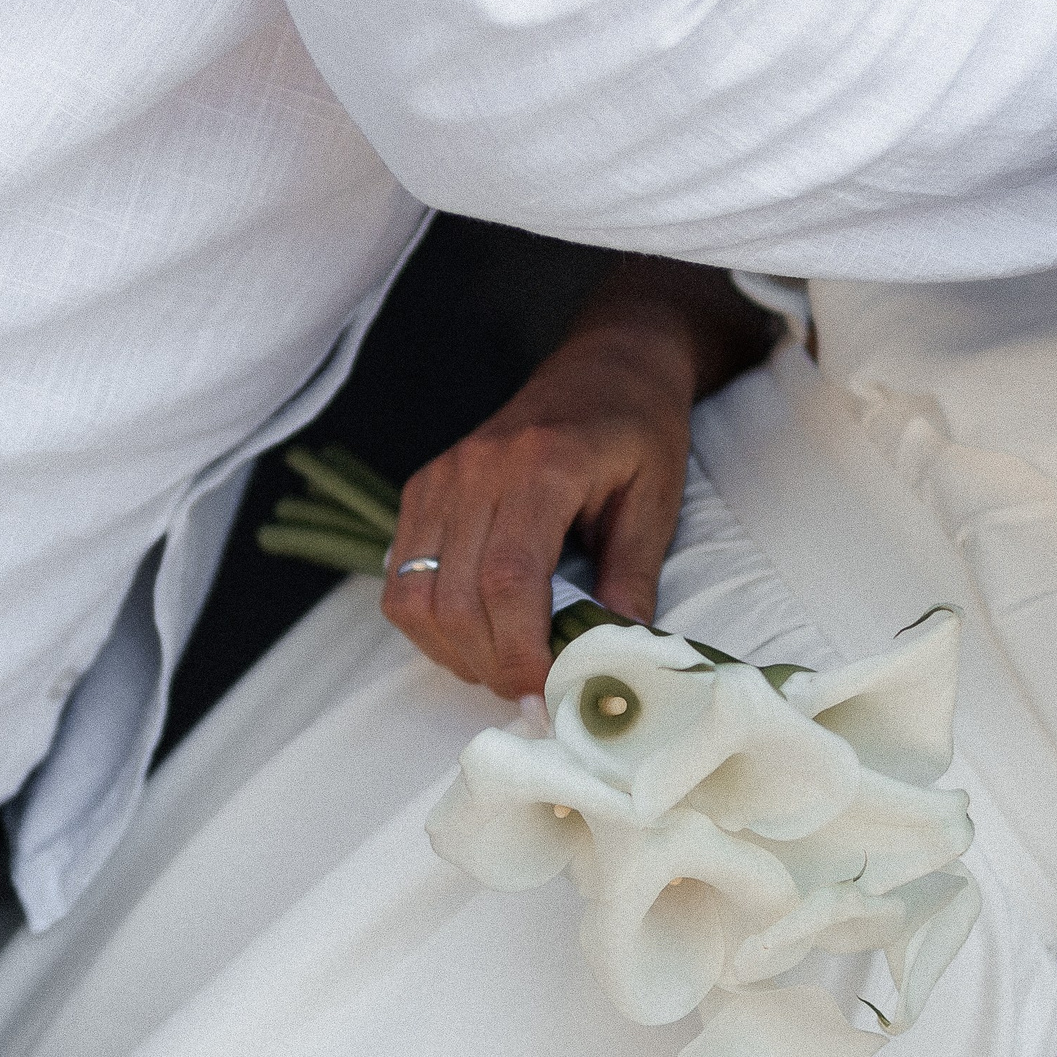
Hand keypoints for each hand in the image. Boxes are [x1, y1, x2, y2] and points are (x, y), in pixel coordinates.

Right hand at [380, 260, 774, 698]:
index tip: (549, 689)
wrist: (607, 365)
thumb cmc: (639, 430)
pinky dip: (429, 623)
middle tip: (534, 692)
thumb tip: (611, 662)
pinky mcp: (422, 488)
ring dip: (454, 651)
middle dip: (491, 664)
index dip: (521, 650)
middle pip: (454, 598)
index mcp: (543, 465)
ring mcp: (440, 476)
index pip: (508, 579)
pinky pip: (399, 579)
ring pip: (412, 597)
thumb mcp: (656, 501)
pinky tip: (476, 634)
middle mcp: (477, 468)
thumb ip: (634, 580)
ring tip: (504, 666)